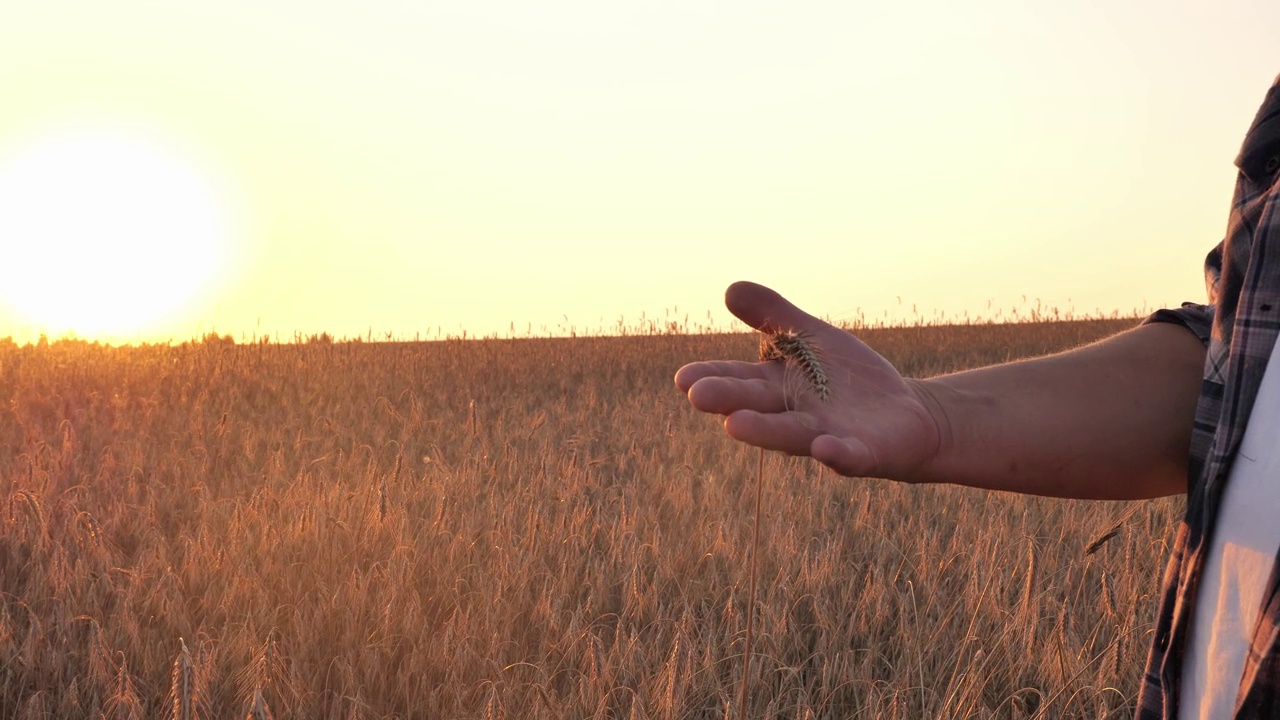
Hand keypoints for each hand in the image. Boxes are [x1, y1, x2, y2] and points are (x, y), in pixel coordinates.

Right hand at [674, 281, 944, 479]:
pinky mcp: (862, 453)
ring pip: (792, 435)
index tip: (683, 378)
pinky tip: (824, 448)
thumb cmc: (847, 380)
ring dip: (765, 432)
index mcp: (778, 386)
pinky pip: (847, 456)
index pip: (739, 379)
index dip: (713, 378)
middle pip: (757, 407)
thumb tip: (730, 288)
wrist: (904, 417)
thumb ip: (774, 316)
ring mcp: (826, 435)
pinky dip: (835, 455)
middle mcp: (794, 414)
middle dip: (729, 401)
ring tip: (734, 426)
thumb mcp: (811, 337)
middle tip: (697, 396)